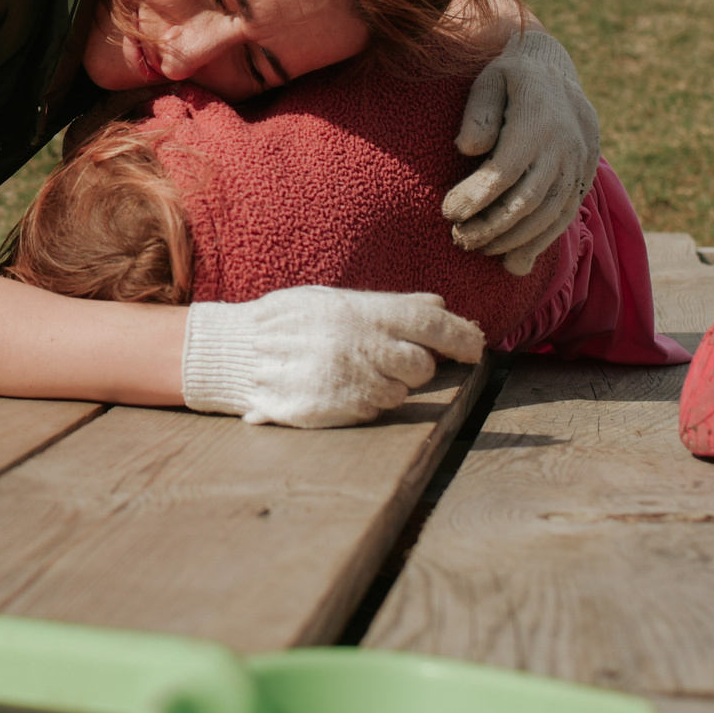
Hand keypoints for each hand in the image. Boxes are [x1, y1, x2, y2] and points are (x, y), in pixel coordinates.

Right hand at [181, 287, 483, 427]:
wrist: (237, 353)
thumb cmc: (289, 321)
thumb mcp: (335, 301)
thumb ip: (389, 305)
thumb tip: (439, 303)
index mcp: (362, 313)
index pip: (430, 322)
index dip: (461, 334)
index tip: (476, 346)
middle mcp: (361, 348)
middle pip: (422, 366)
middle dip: (417, 364)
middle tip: (394, 356)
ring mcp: (350, 382)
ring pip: (399, 392)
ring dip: (389, 385)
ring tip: (354, 369)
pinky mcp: (338, 411)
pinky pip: (373, 411)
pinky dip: (366, 401)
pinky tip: (340, 386)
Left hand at [442, 27, 601, 276]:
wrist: (554, 70)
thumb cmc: (510, 77)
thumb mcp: (488, 79)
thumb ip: (478, 112)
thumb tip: (467, 148)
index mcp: (536, 120)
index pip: (505, 170)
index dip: (475, 197)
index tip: (448, 212)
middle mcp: (564, 146)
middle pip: (527, 199)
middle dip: (490, 226)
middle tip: (457, 237)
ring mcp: (579, 163)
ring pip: (550, 214)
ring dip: (513, 239)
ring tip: (477, 248)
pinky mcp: (585, 176)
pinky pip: (566, 216)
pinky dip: (540, 241)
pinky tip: (512, 258)